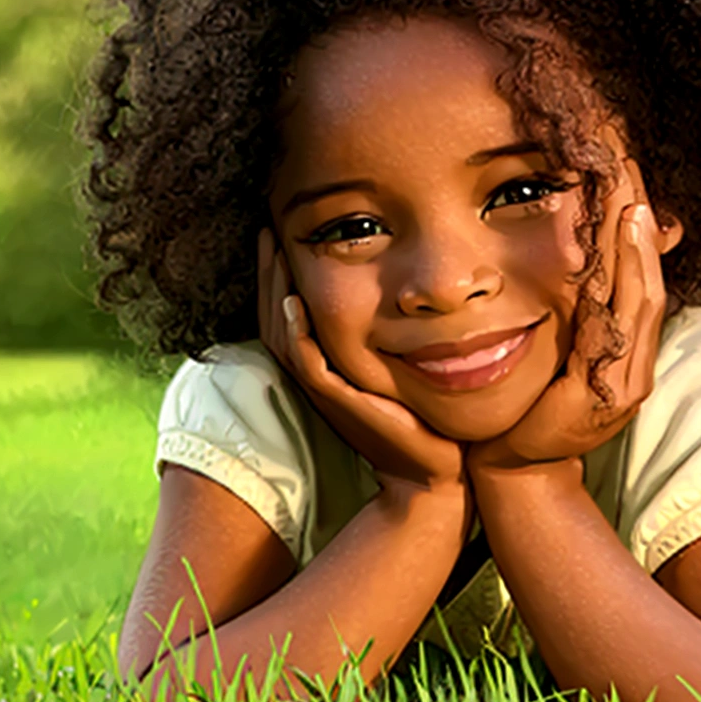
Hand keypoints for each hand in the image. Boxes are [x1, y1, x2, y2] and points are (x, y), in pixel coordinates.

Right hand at [257, 230, 467, 491]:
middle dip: (271, 273)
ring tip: (276, 253)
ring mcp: (325, 391)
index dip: (278, 277)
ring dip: (276, 292)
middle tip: (269, 231)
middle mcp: (318, 377)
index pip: (288, 315)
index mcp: (325, 367)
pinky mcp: (339, 403)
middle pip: (277, 318)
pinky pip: (308, 364)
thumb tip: (403, 292)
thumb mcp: (395, 366)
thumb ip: (387, 335)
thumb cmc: (419, 417)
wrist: (431, 470)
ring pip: (285, 335)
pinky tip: (295, 301)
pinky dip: (297, 333)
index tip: (281, 236)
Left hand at [468, 160, 669, 469]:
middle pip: (648, 290)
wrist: (512, 465)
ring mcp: (621, 387)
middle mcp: (634, 372)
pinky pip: (610, 332)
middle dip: (643, 236)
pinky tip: (608, 255)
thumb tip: (588, 270)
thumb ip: (580, 322)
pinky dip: (615, 289)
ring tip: (632, 207)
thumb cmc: (530, 408)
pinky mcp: (596, 396)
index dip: (642, 243)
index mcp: (628, 361)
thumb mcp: (562, 359)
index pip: (644, 290)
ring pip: (638, 306)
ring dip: (635, 253)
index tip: (635, 192)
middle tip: (636, 184)